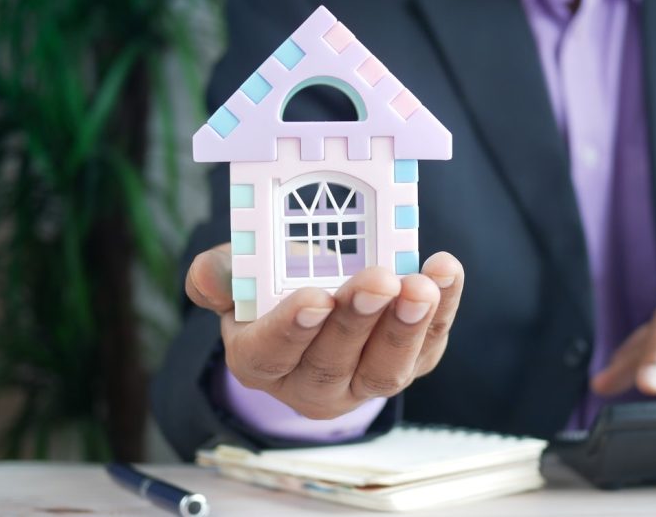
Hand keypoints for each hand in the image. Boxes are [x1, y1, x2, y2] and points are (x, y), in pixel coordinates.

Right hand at [186, 243, 464, 419]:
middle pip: (333, 363)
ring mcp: (363, 381)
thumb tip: (210, 276)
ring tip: (420, 286)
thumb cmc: (273, 286)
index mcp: (260, 361)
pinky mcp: (409, 365)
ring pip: (385, 369)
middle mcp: (311, 383)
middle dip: (358, 321)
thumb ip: (220, 274)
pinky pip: (428, 346)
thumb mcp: (239, 276)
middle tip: (379, 281)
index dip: (293, 328)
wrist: (318, 298)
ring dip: (406, 327)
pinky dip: (443, 310)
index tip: (316, 298)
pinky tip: (445, 273)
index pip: (271, 354)